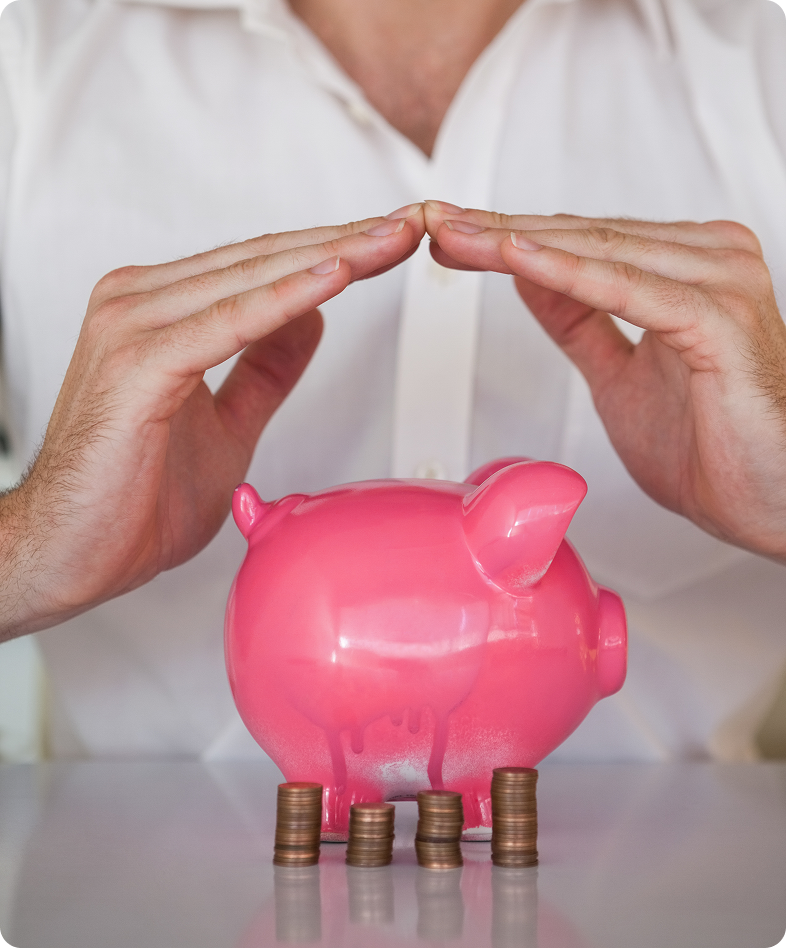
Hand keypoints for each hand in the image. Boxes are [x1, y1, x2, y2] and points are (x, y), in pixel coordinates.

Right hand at [0, 205, 425, 638]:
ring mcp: (134, 326)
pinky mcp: (138, 364)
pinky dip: (283, 300)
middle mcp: (141, 302)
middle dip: (346, 242)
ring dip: (330, 258)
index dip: (333, 252)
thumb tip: (312, 318)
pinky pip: (228, 323)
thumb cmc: (133, 496)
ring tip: (390, 241)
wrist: (71, 554)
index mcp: (160, 311)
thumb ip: (265, 368)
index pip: (262, 267)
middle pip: (264, 260)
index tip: (390, 244)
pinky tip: (335, 278)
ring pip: (251, 279)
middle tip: (411, 226)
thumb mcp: (227, 424)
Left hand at [424, 201, 785, 561]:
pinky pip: (624, 288)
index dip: (508, 239)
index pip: (581, 242)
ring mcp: (718, 281)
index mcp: (686, 269)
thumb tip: (529, 276)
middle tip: (434, 222)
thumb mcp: (618, 377)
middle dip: (498, 232)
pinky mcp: (718, 318)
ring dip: (516, 244)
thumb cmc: (714, 449)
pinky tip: (512, 259)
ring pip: (595, 252)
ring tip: (454, 236)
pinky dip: (564, 274)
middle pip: (581, 237)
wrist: (773, 503)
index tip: (450, 236)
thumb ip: (578, 321)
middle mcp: (706, 261)